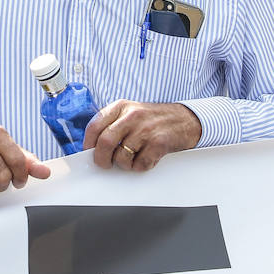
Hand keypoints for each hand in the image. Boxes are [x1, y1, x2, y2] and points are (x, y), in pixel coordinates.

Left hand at [83, 100, 201, 170]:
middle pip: (104, 143)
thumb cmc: (154, 120)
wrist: (185, 119)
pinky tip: (147, 158)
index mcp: (121, 107)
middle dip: (102, 159)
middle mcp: (132, 116)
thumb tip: (93, 147)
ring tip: (132, 159)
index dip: (88, 143)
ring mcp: (146, 129)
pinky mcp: (159, 142)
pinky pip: (140, 164)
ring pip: (122, 157)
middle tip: (106, 164)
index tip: (89, 152)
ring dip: (125, 165)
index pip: (94, 126)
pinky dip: (141, 167)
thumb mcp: (130, 112)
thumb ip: (112, 124)